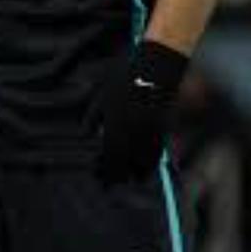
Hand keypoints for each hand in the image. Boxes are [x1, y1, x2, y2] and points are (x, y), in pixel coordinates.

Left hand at [97, 40, 187, 183]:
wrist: (155, 68)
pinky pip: (155, 156)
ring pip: (141, 165)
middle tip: (108, 183)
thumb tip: (88, 136)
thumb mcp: (102, 94)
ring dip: (132, 174)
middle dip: (115, 176)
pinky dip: (147, 166)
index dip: (102, 171)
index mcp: (114, 123)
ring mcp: (149, 132)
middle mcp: (132, 132)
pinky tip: (141, 170)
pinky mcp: (162, 131)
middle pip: (123, 165)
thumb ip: (93, 117)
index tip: (98, 178)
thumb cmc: (125, 78)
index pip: (107, 158)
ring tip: (125, 179)